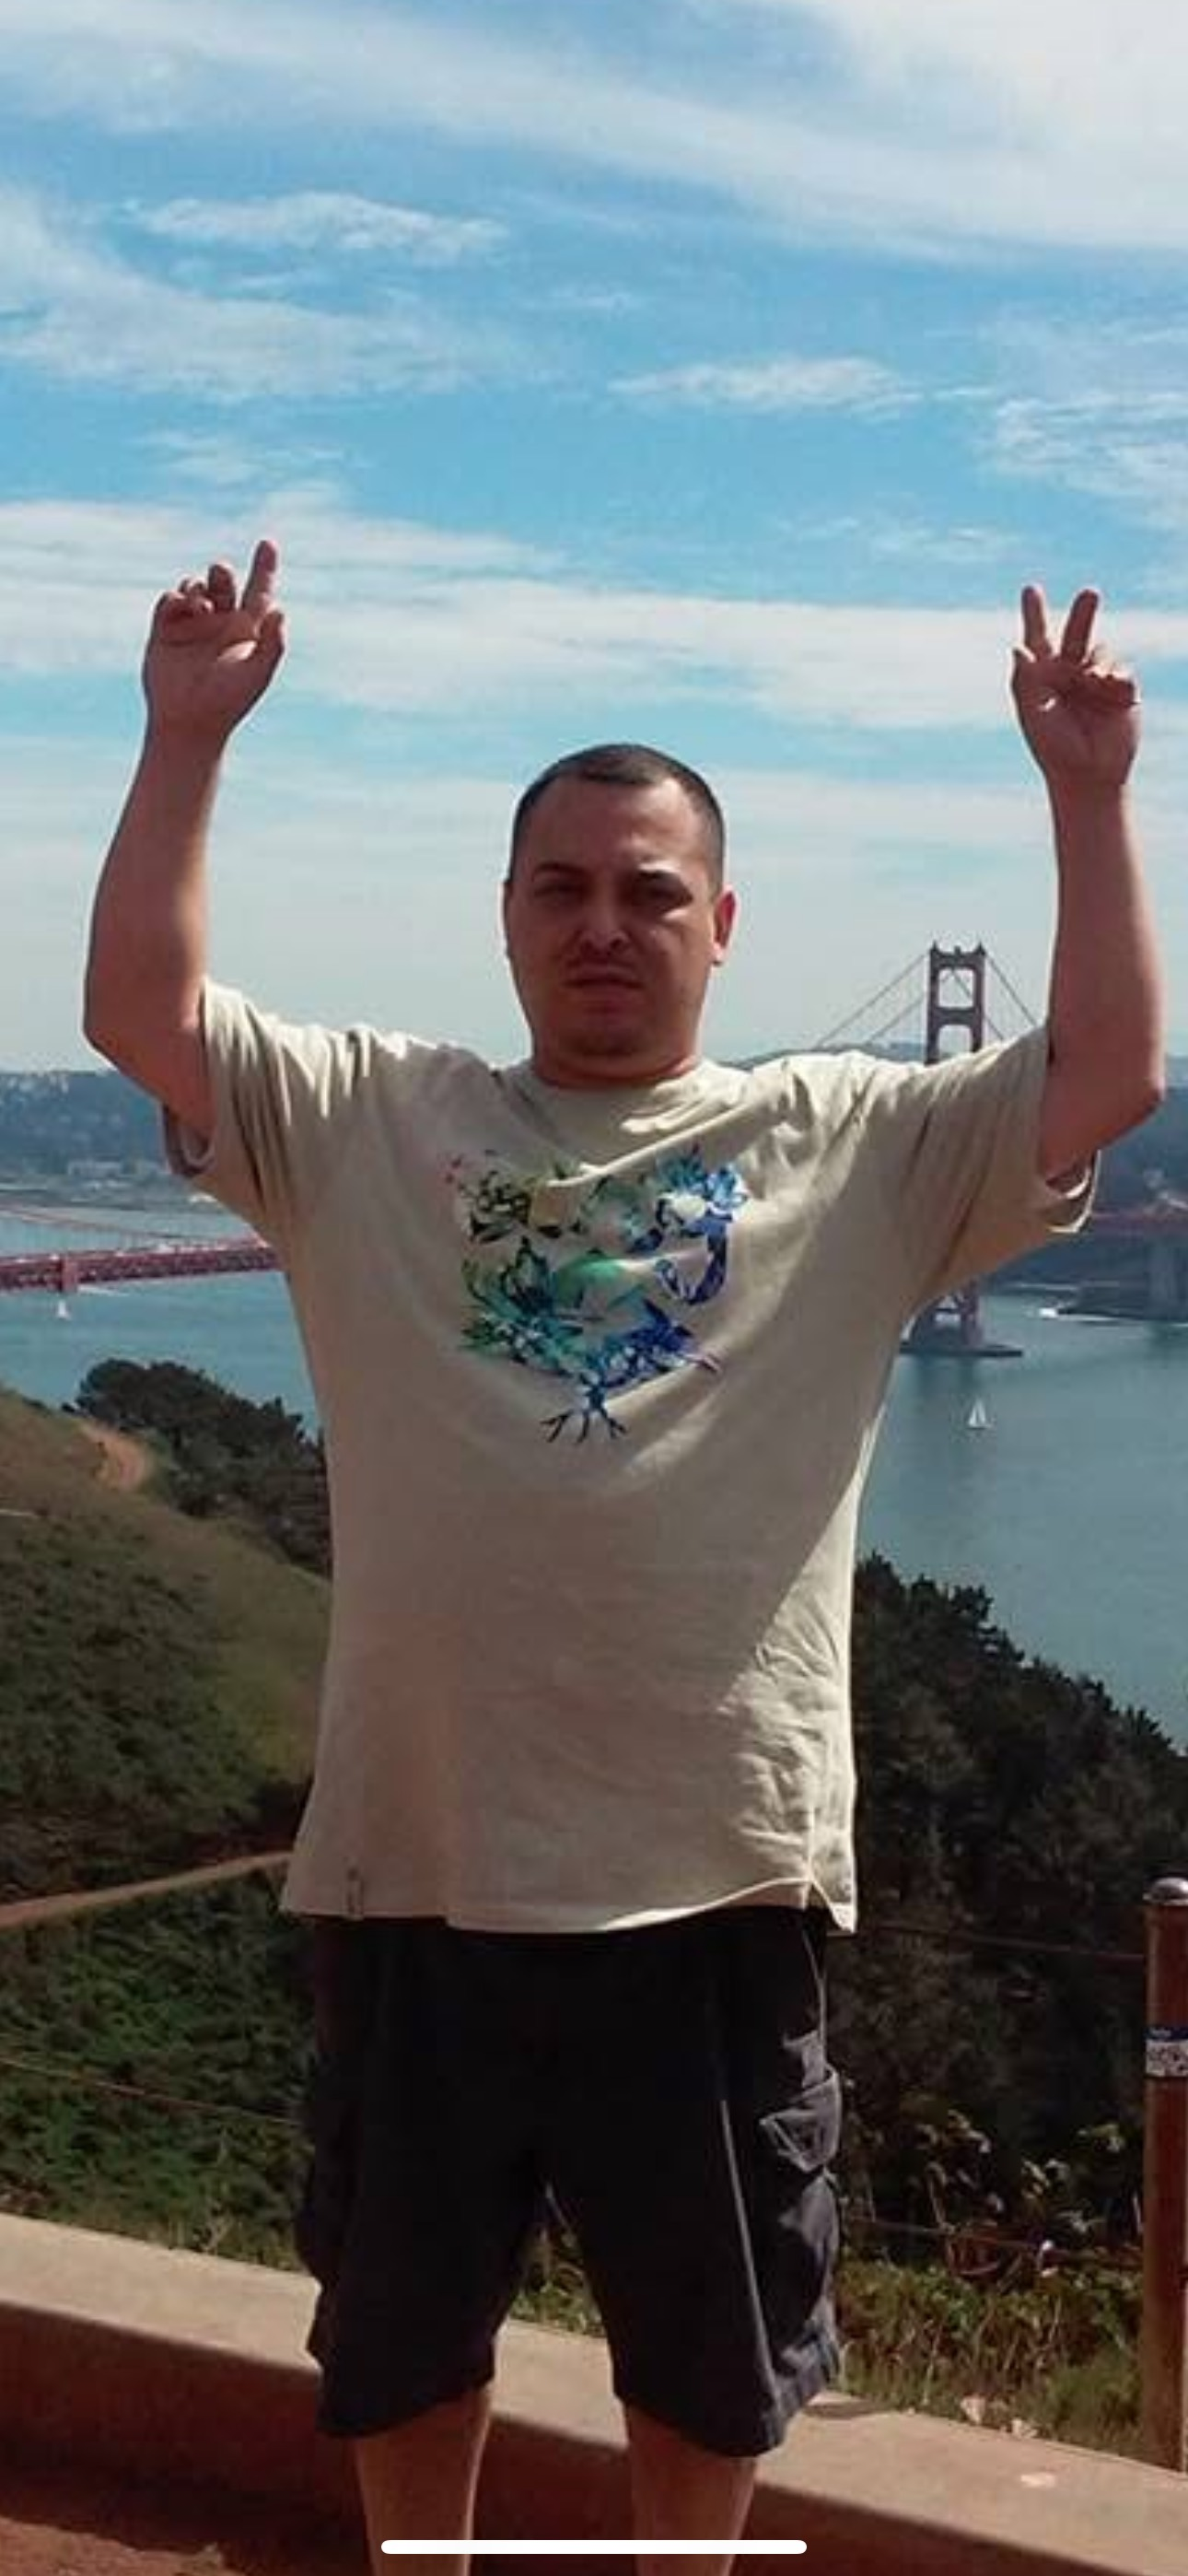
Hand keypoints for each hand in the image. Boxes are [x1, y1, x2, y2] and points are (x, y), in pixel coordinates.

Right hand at [142, 538, 285, 743]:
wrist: (189, 723)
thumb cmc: (228, 702)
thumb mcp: (257, 673)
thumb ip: (273, 643)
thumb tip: (281, 610)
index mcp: (247, 631)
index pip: (259, 591)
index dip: (264, 567)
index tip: (267, 543)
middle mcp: (221, 625)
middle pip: (223, 583)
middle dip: (221, 573)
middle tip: (220, 574)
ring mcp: (193, 626)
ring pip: (196, 587)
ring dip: (199, 588)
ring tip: (201, 606)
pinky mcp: (166, 630)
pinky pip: (170, 600)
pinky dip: (176, 597)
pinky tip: (182, 607)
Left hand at [1011, 586, 1138, 794]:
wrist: (1089, 777)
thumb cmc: (1054, 749)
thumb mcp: (1034, 714)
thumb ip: (1026, 680)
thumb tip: (1017, 648)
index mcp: (1043, 677)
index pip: (1038, 640)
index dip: (1035, 615)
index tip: (1031, 590)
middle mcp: (1070, 673)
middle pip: (1077, 633)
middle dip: (1084, 613)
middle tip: (1091, 593)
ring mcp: (1097, 681)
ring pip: (1102, 651)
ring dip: (1099, 662)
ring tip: (1095, 681)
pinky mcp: (1122, 691)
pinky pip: (1123, 671)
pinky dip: (1118, 676)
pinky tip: (1112, 688)